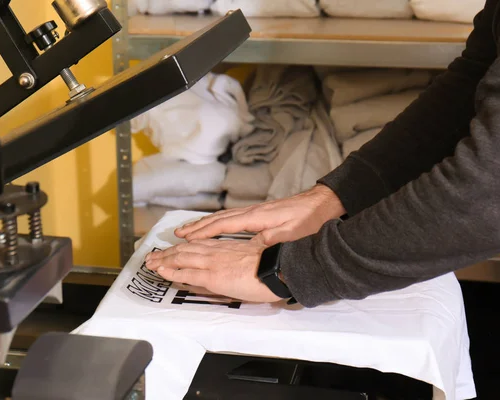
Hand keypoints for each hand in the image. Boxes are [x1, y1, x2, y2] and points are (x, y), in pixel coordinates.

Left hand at [144, 239, 281, 302]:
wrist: (278, 268)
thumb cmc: (272, 265)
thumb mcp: (253, 256)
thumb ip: (239, 257)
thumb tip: (233, 263)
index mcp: (226, 247)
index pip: (197, 245)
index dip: (181, 247)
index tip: (170, 250)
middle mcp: (216, 251)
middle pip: (185, 250)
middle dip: (166, 253)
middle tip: (151, 257)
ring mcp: (213, 263)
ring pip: (181, 258)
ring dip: (163, 260)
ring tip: (150, 263)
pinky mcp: (213, 276)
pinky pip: (187, 273)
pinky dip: (172, 271)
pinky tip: (161, 271)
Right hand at [175, 185, 345, 245]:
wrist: (322, 203)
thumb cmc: (310, 220)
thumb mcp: (294, 234)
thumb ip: (274, 239)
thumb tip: (254, 245)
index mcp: (257, 217)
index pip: (224, 225)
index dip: (204, 232)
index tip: (186, 238)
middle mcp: (252, 212)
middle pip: (218, 219)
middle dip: (197, 227)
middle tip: (177, 234)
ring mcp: (254, 212)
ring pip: (223, 217)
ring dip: (204, 224)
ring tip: (188, 230)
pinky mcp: (259, 214)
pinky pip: (230, 218)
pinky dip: (216, 223)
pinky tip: (213, 227)